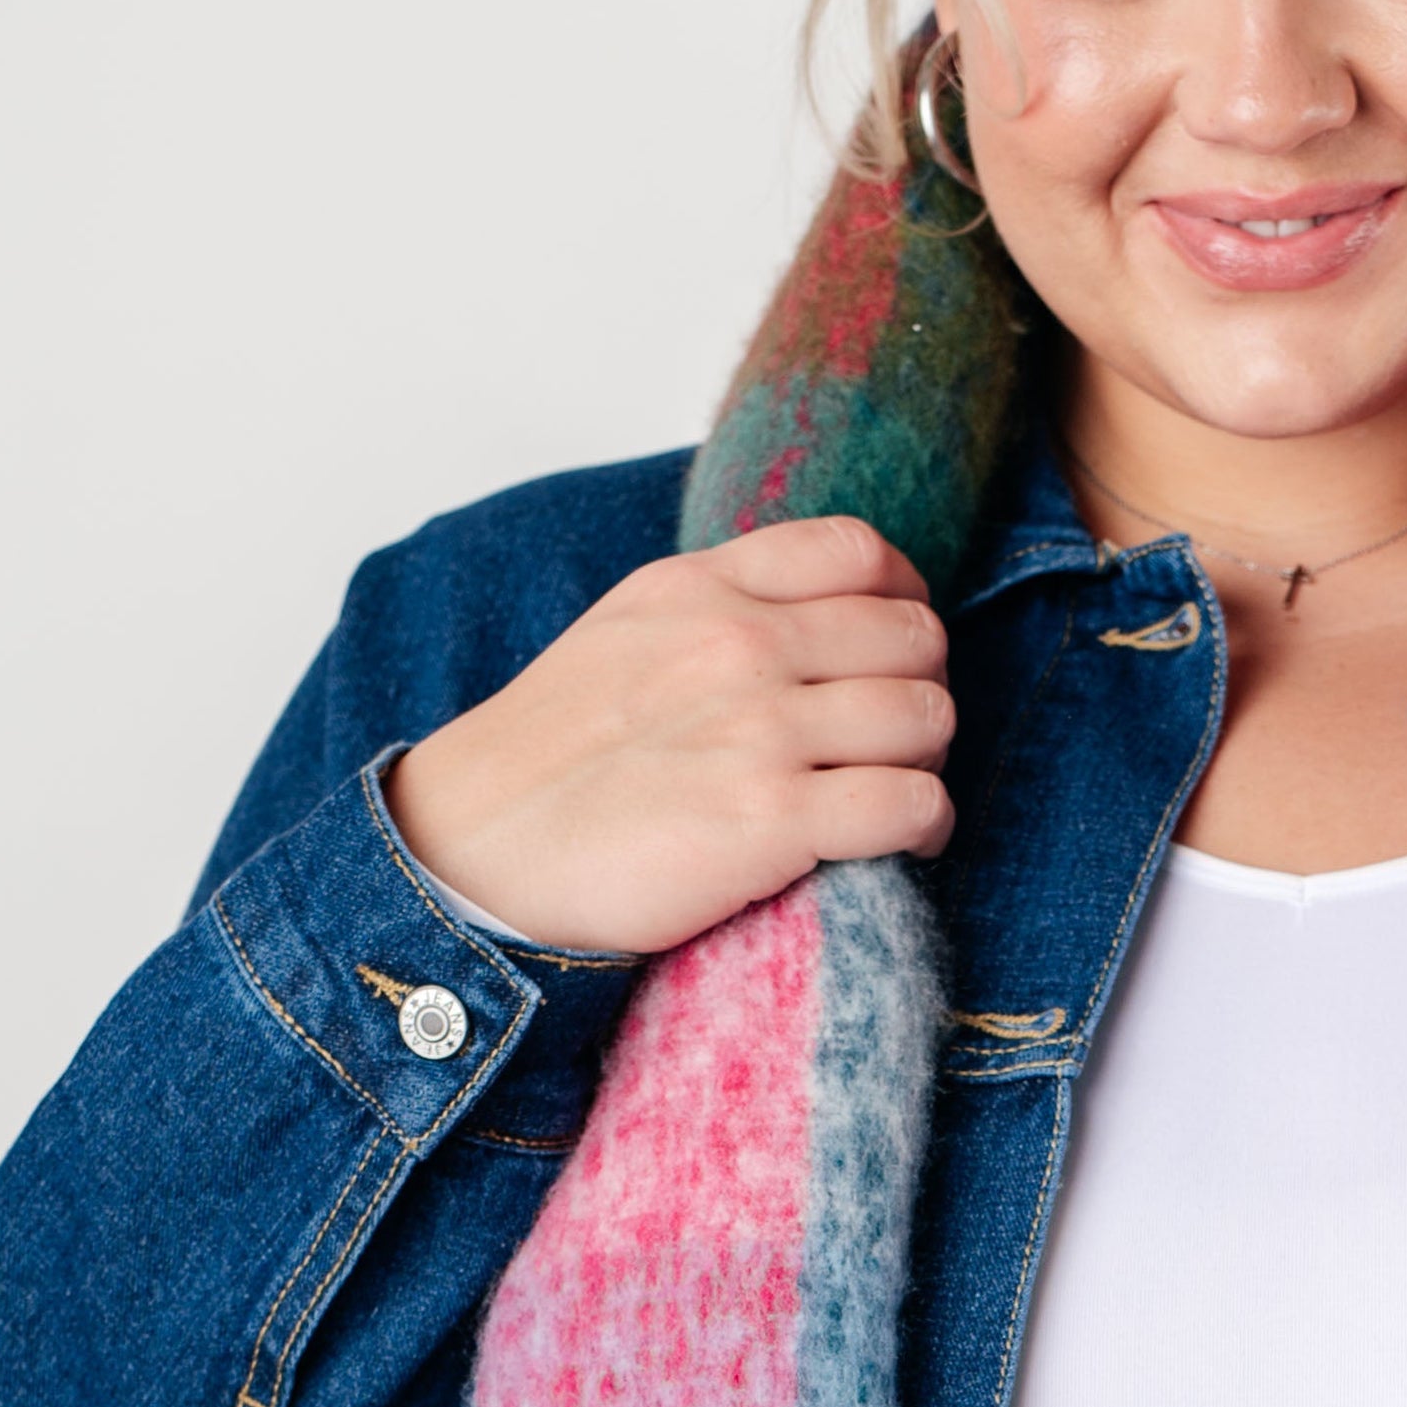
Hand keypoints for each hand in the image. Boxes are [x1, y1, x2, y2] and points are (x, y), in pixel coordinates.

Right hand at [383, 519, 952, 955]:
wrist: (479, 855)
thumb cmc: (551, 759)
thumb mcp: (625, 633)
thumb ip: (715, 605)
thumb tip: (808, 610)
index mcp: (703, 588)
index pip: (859, 551)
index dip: (901, 600)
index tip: (890, 651)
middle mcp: (741, 644)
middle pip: (915, 638)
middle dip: (920, 687)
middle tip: (892, 739)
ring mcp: (761, 730)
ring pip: (926, 717)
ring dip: (925, 760)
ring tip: (893, 791)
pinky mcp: (773, 821)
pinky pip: (912, 803)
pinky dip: (924, 825)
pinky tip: (901, 841)